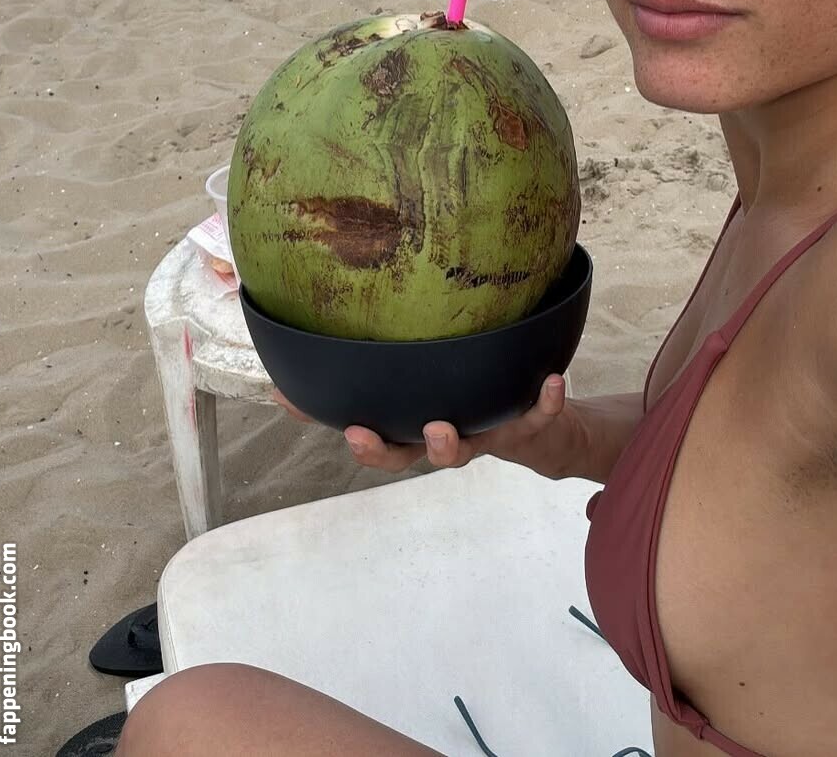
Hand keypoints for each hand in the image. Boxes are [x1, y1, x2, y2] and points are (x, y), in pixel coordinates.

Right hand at [271, 375, 578, 476]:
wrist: (538, 426)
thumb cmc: (465, 407)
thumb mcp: (412, 398)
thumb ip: (355, 392)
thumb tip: (285, 385)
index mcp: (422, 432)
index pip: (386, 447)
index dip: (364, 445)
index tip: (346, 430)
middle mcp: (453, 439)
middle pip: (418, 456)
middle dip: (395, 452)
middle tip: (368, 437)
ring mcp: (489, 433)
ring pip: (469, 447)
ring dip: (450, 445)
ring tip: (440, 426)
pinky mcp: (530, 422)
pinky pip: (540, 415)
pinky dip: (547, 401)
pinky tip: (552, 379)